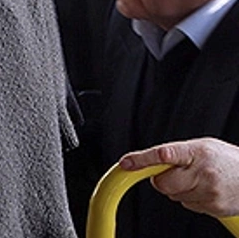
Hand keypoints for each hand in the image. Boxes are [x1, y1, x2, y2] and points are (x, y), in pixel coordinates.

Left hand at [119, 138, 238, 216]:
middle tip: (175, 173)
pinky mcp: (214, 207)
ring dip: (179, 189)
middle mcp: (203, 172)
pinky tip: (206, 190)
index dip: (142, 160)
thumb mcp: (203, 147)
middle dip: (162, 180)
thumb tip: (151, 163)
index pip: (164, 154)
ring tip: (199, 180)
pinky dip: (192, 198)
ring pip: (174, 196)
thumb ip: (178, 154)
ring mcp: (209, 192)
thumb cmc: (228, 160)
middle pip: (163, 183)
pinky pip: (188, 205)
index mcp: (198, 152)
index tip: (126, 163)